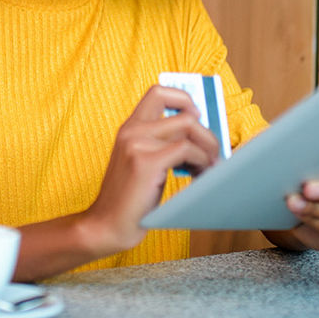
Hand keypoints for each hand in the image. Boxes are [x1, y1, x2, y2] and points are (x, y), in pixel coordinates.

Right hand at [80, 85, 220, 255]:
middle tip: (212, 154)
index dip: (184, 99)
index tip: (197, 118)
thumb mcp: (141, 162)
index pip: (159, 92)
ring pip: (190, 128)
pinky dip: (202, 163)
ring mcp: (137, 144)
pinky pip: (187, 150)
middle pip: (185, 112)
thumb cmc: (129, 199)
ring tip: (207, 168)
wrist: (106, 225)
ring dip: (208, 148)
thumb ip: (161, 144)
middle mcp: (132, 130)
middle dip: (207, 133)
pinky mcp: (146, 162)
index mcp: (129, 128)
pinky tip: (199, 176)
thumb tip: (198, 135)